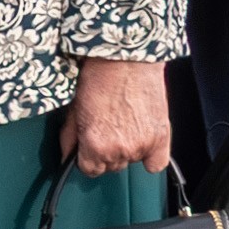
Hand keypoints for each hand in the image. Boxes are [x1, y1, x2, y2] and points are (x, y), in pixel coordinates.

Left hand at [63, 53, 175, 174]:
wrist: (127, 59)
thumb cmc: (100, 77)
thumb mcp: (75, 107)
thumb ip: (70, 137)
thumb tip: (67, 154)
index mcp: (95, 145)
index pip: (89, 170)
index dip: (87, 157)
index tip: (90, 146)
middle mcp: (119, 150)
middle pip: (110, 166)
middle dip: (107, 151)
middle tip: (108, 128)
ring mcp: (142, 145)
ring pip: (131, 161)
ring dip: (127, 149)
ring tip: (125, 124)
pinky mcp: (161, 137)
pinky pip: (156, 164)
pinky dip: (150, 156)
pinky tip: (143, 139)